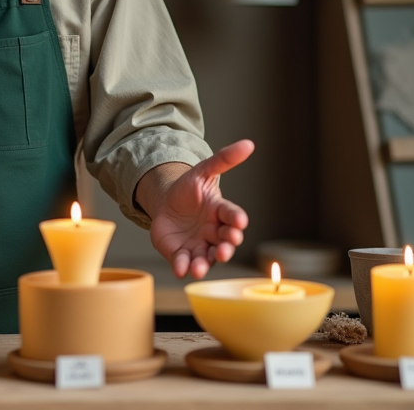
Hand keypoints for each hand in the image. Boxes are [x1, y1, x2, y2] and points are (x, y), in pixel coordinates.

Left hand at [143, 139, 253, 278]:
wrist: (165, 203)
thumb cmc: (189, 189)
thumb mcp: (202, 171)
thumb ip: (224, 159)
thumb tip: (248, 143)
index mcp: (220, 212)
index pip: (232, 216)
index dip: (237, 219)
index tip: (240, 221)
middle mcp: (214, 232)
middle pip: (224, 243)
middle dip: (226, 247)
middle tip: (224, 249)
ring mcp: (199, 245)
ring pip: (207, 258)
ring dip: (205, 264)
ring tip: (200, 267)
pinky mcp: (182, 254)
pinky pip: (184, 262)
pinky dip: (183, 266)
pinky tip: (181, 269)